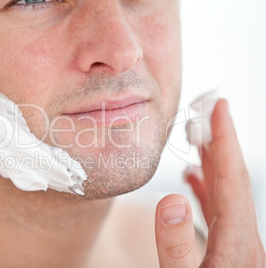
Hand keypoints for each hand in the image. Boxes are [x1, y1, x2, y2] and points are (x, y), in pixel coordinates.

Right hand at [155, 99, 264, 266]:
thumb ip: (176, 246)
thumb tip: (171, 201)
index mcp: (236, 243)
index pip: (231, 178)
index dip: (224, 139)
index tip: (219, 107)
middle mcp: (242, 239)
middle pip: (232, 177)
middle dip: (218, 140)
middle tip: (204, 110)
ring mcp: (236, 244)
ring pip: (226, 191)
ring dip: (211, 160)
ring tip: (195, 138)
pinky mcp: (227, 249)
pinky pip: (218, 209)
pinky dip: (205, 187)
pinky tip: (191, 178)